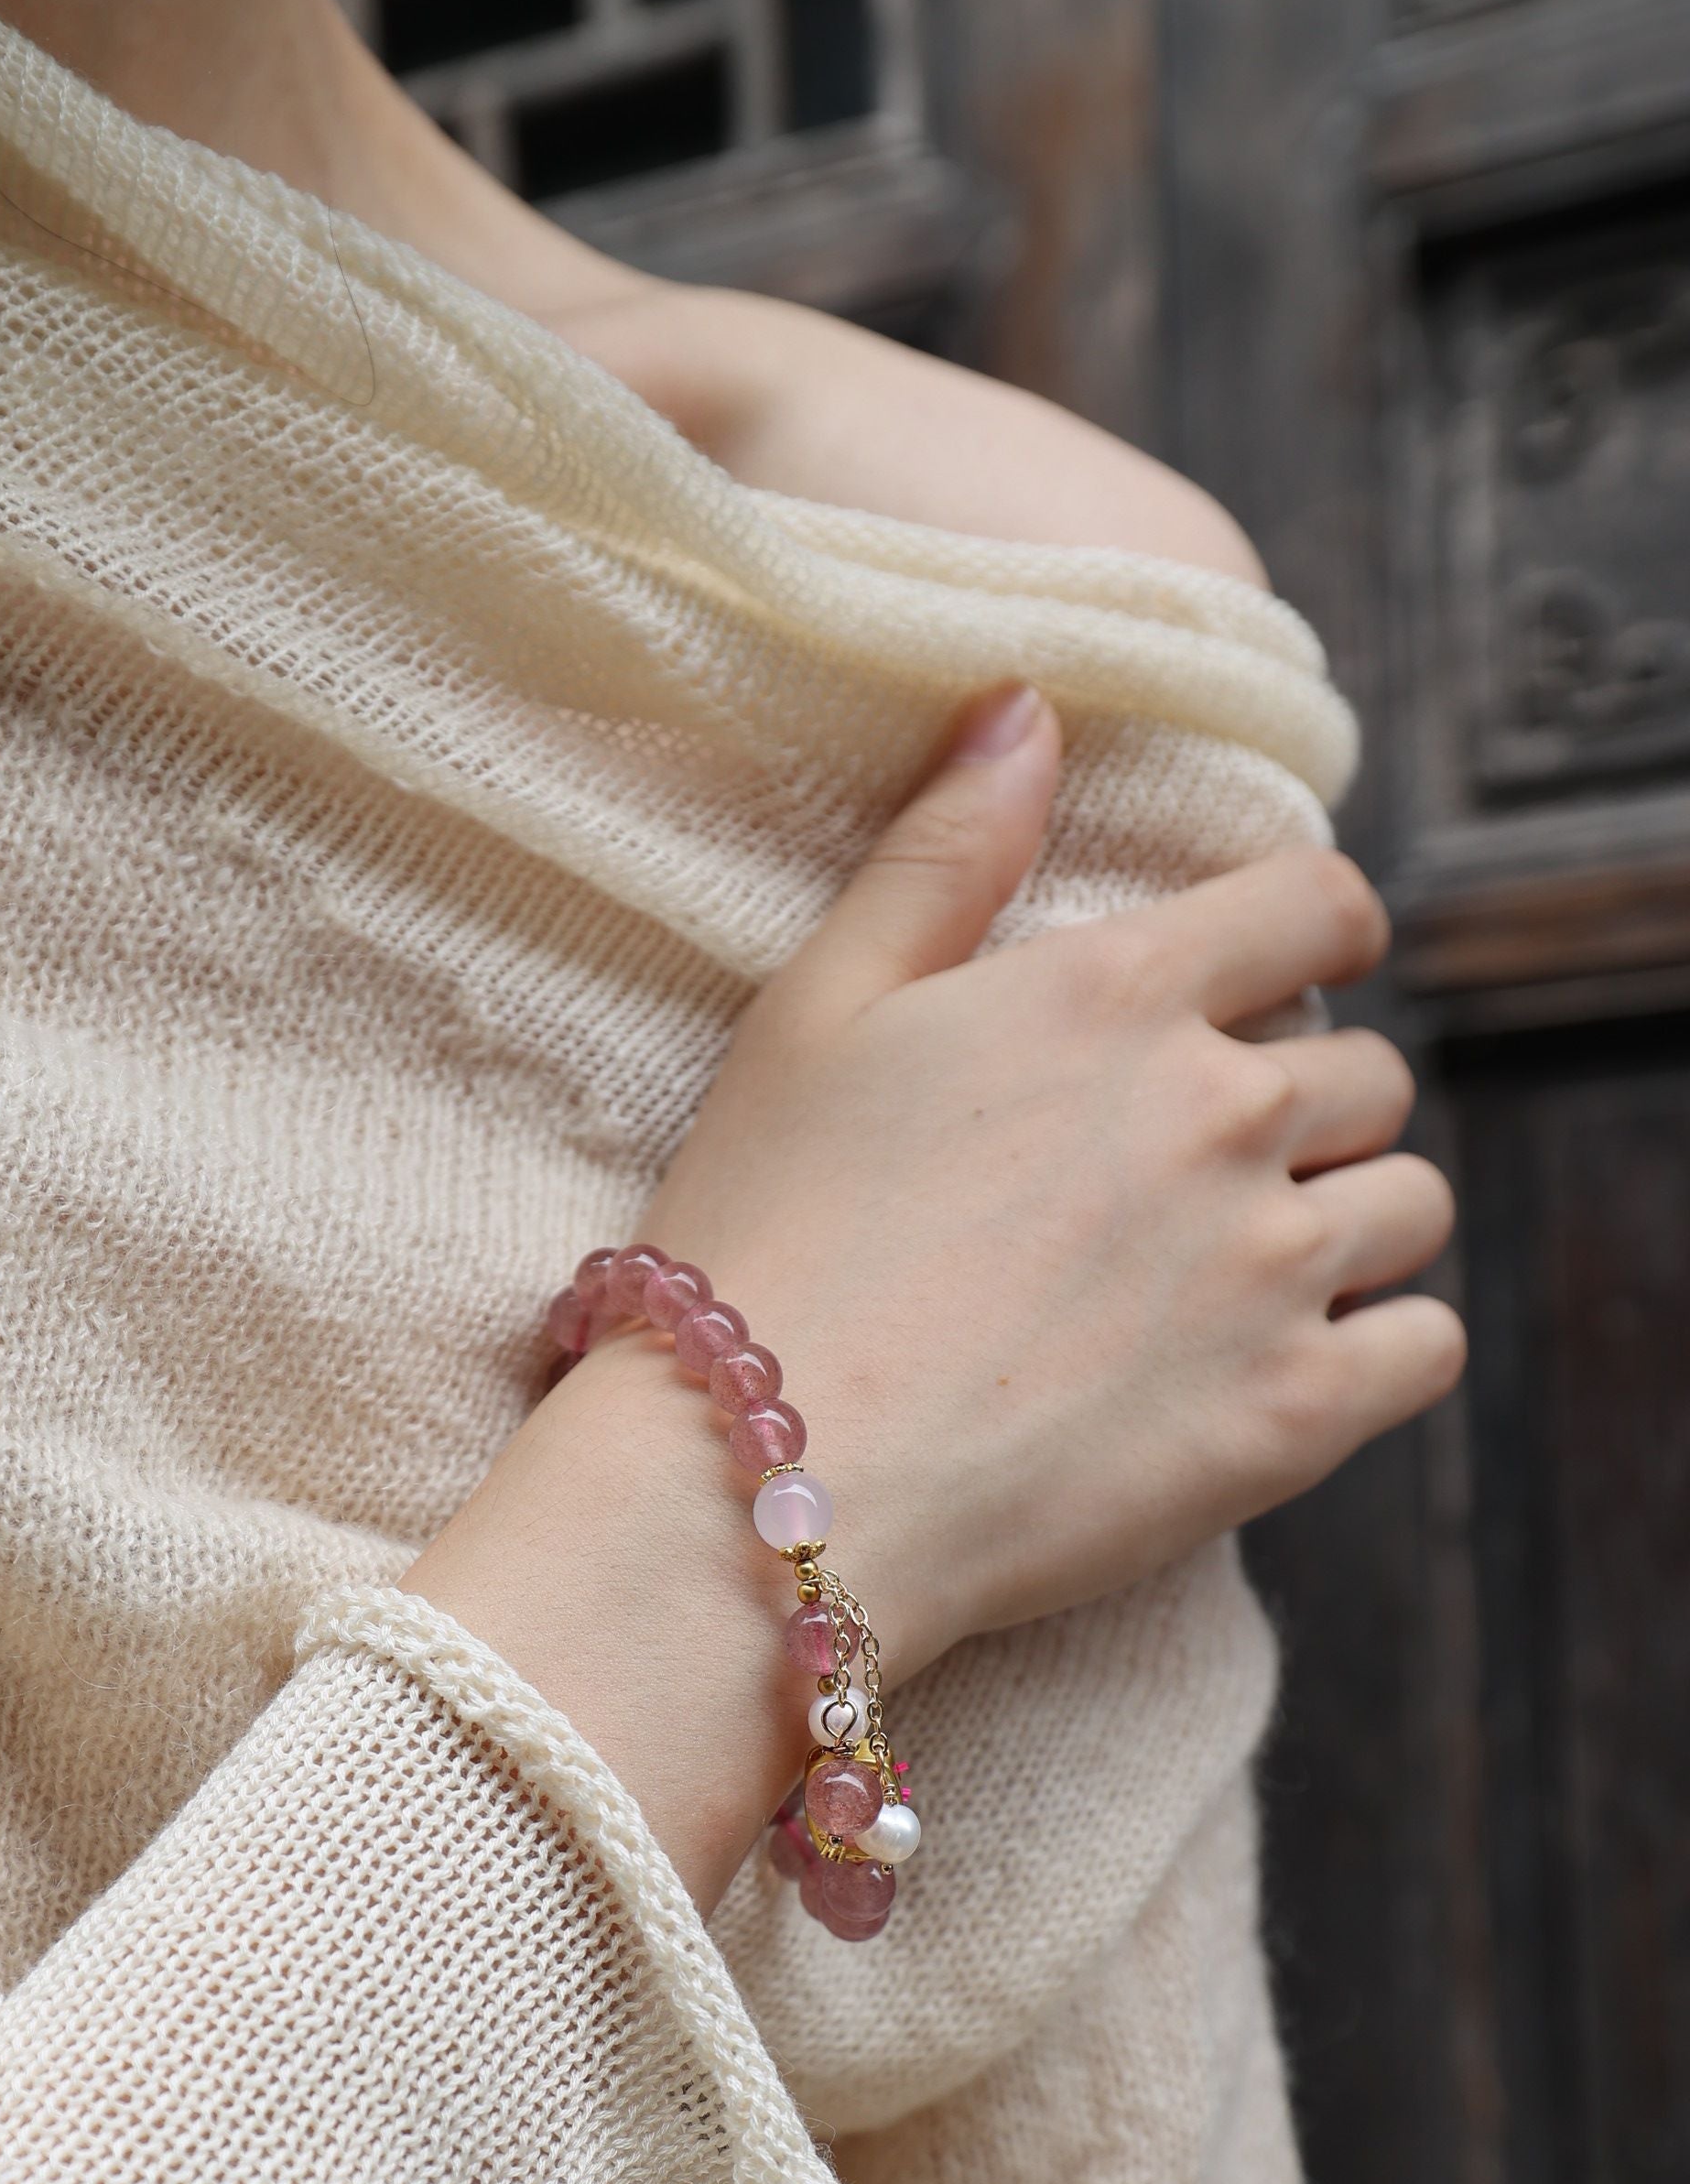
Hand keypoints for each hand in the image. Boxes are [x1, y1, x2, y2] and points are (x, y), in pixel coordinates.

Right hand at [408, 689, 1460, 1912]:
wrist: (755, 1479)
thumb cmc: (760, 1241)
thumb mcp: (816, 1011)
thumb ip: (941, 852)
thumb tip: (1028, 704)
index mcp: (1116, 995)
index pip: (1322, 903)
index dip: (1318, 930)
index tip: (1283, 977)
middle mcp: (1221, 1112)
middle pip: (1365, 1068)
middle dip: (1304, 1103)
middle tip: (1200, 1173)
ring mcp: (1267, 1267)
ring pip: (1408, 1202)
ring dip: (1351, 1219)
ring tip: (1247, 1272)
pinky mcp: (1289, 1415)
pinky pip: (1427, 1345)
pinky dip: (1385, 1346)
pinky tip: (1299, 1363)